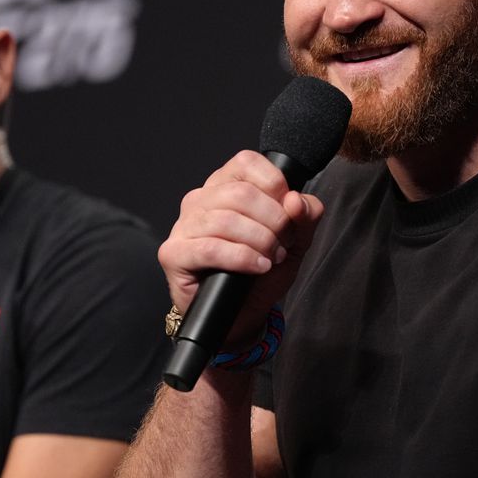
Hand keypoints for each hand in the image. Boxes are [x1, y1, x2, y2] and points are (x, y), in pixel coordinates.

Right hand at [159, 150, 323, 347]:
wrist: (242, 315)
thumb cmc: (261, 273)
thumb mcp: (295, 241)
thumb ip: (304, 216)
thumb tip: (297, 200)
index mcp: (225, 185)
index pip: (246, 163)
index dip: (274, 185)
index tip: (288, 211)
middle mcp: (200, 200)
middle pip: (240, 193)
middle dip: (273, 220)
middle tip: (283, 244)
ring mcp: (183, 226)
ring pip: (226, 219)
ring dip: (260, 241)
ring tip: (271, 258)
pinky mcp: (173, 253)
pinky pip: (210, 248)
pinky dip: (242, 257)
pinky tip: (257, 267)